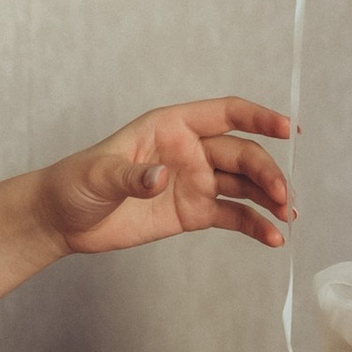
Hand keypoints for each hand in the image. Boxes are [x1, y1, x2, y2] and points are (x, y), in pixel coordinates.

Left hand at [41, 101, 293, 257]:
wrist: (62, 221)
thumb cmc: (75, 183)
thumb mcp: (98, 175)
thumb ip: (131, 175)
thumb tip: (161, 177)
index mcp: (171, 126)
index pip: (225, 113)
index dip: (259, 117)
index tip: (288, 129)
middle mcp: (191, 150)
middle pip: (242, 153)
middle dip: (267, 171)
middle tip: (282, 196)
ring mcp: (195, 181)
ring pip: (244, 185)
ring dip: (269, 198)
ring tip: (287, 218)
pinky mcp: (194, 212)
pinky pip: (233, 215)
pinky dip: (255, 225)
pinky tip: (271, 238)